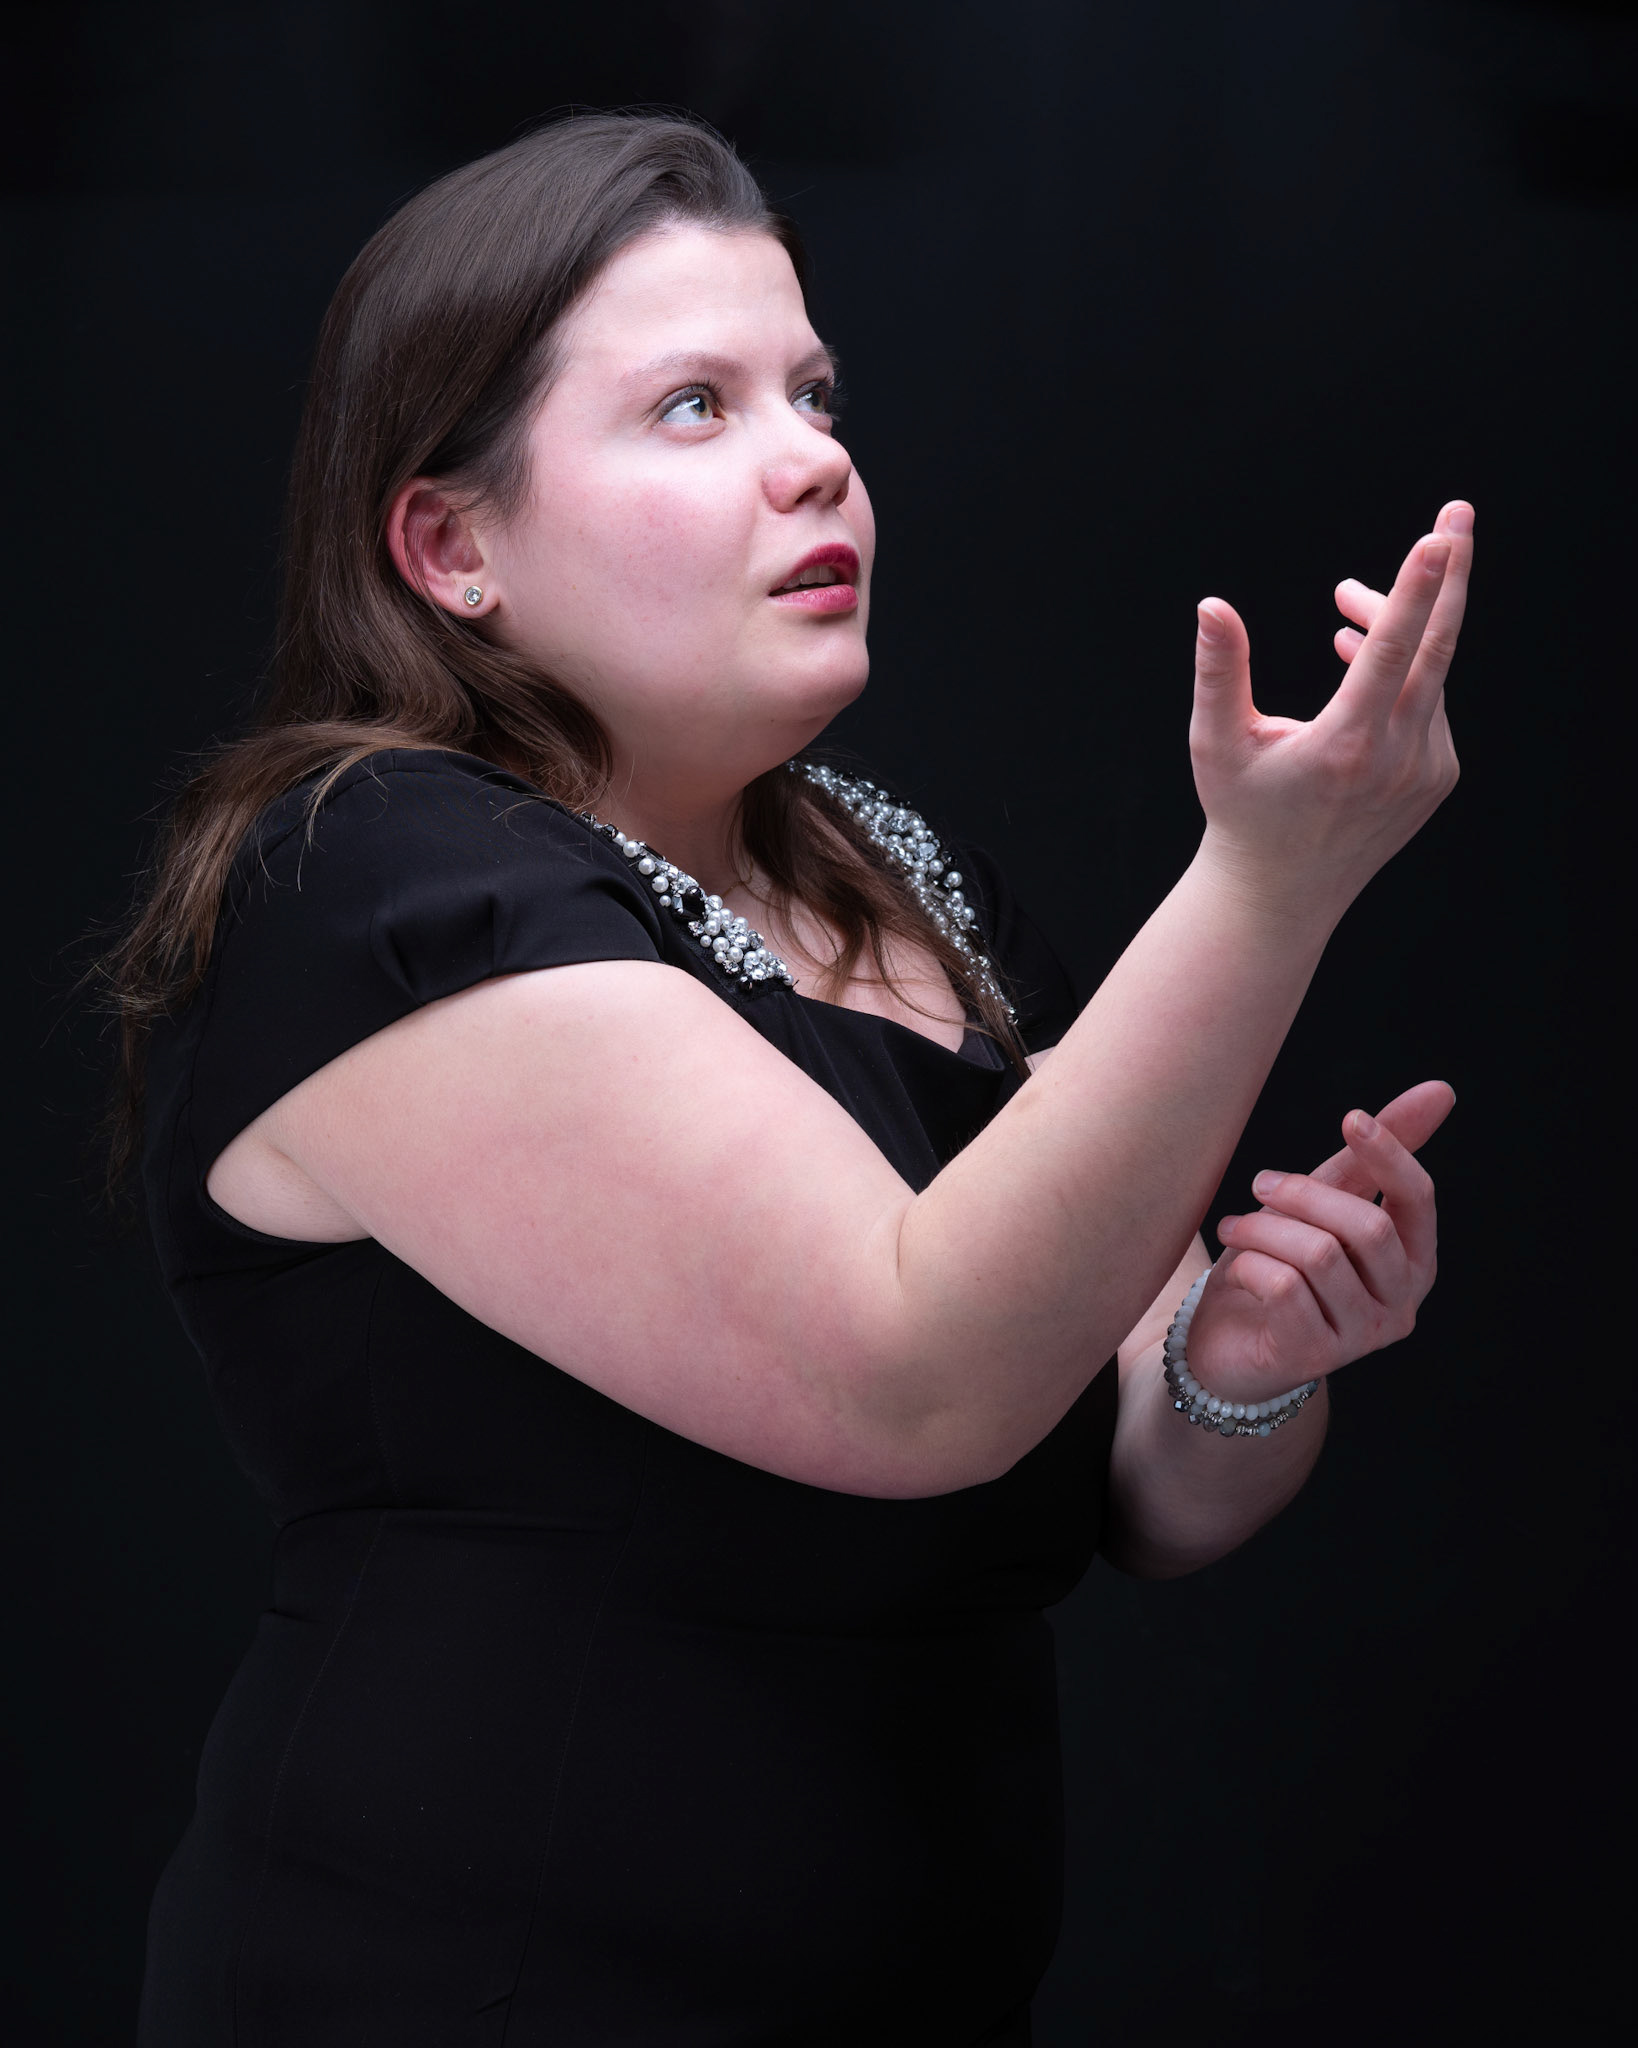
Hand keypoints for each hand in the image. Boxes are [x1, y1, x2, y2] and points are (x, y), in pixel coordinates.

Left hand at [1182, 1080, 1453, 1402]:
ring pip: (1320, 1256)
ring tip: (1232, 1228)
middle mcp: (1400, 1303)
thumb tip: (1440, 1091)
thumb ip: (1370, 1158)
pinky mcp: (1315, 1357)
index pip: (1417, 1199)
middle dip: (1304, 1194)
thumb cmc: (1280, 1266)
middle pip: (1367, 1228)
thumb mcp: (1320, 1206)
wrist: (1225, 1344)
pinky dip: (1251, 1266)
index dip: (1389, 1154)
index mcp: (1412, 1260)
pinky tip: (1237, 1271)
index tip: (1351, 1118)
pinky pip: (1285, 1289)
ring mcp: (1361, 1336)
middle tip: (1259, 1184)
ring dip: (1264, 1229)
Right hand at [1190, 503, 1469, 918]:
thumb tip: (1212, 606)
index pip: (1392, 652)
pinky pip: (1430, 702)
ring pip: (1429, 672)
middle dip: (1447, 574)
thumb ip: (1219, 671)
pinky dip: (1405, 670)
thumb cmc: (1241, 812)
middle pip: (1437, 646)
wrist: (1281, 892)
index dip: (1414, 589)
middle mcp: (1397, 758)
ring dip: (1396, 626)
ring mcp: (1425, 770)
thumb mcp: (1216, 743)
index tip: (1438, 538)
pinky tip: (1361, 662)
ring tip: (1345, 603)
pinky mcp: (1437, 776)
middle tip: (1454, 514)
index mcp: (1345, 746)